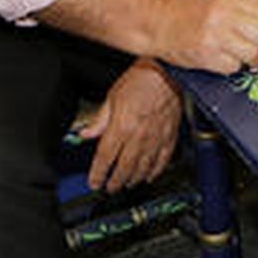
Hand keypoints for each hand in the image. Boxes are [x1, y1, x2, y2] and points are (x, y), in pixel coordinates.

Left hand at [81, 59, 180, 191]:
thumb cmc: (143, 77)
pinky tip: (150, 176)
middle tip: (110, 188)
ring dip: (133, 179)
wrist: (168, 70)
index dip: (98, 173)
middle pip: (124, 167)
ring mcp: (156, 137)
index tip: (94, 182)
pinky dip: (156, 171)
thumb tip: (87, 133)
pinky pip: (163, 160)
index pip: (105, 157)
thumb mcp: (113, 95)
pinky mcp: (170, 135)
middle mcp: (138, 135)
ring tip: (127, 184)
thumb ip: (100, 119)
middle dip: (114, 182)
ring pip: (143, 167)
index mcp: (122, 126)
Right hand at [155, 0, 257, 73]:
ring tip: (249, 56)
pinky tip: (228, 59)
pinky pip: (234, 67)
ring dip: (256, 59)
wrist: (157, 21)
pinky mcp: (206, 56)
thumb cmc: (187, 10)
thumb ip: (246, 9)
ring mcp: (216, 37)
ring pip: (254, 54)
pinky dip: (234, 66)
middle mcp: (226, 16)